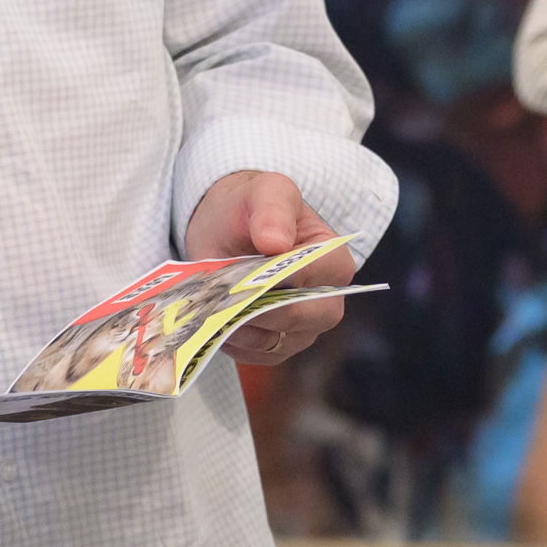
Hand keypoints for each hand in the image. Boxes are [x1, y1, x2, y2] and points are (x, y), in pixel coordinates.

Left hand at [185, 171, 355, 364]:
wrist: (228, 228)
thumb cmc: (253, 207)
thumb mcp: (265, 191)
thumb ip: (273, 210)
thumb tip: (276, 243)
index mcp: (334, 260)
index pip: (313, 279)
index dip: (278, 278)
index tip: (244, 271)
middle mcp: (327, 301)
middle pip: (296, 317)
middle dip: (254, 306)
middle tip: (220, 292)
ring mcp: (303, 328)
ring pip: (271, 341)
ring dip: (236, 324)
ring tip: (212, 301)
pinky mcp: (278, 346)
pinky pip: (255, 354)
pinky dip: (231, 340)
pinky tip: (215, 317)